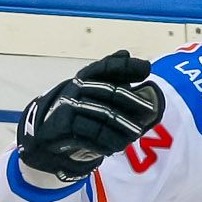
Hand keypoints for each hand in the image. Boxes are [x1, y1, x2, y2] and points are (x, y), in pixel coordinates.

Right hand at [17, 52, 164, 184]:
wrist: (50, 135)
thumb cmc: (82, 110)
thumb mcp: (98, 92)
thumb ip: (116, 77)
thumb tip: (130, 55)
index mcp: (86, 77)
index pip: (106, 66)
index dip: (126, 66)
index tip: (146, 69)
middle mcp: (77, 89)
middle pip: (108, 91)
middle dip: (131, 101)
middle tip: (150, 110)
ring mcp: (69, 107)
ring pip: (102, 114)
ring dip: (122, 125)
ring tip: (136, 133)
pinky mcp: (64, 127)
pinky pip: (90, 134)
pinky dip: (107, 141)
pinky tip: (118, 146)